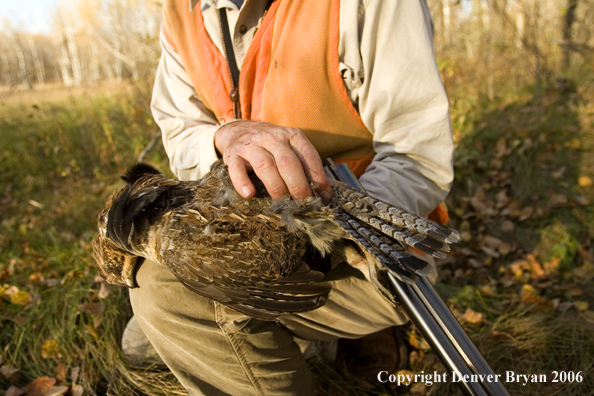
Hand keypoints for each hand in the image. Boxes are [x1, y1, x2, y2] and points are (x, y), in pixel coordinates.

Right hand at [214, 120, 330, 199]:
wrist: (238, 130)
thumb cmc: (270, 145)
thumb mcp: (289, 146)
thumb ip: (302, 164)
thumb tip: (321, 193)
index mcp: (291, 135)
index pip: (308, 155)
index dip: (318, 177)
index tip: (323, 196)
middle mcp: (272, 137)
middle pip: (287, 162)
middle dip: (298, 186)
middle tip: (303, 203)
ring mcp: (251, 145)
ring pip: (266, 165)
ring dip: (276, 187)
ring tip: (283, 203)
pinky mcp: (232, 154)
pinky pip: (236, 169)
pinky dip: (242, 182)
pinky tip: (249, 194)